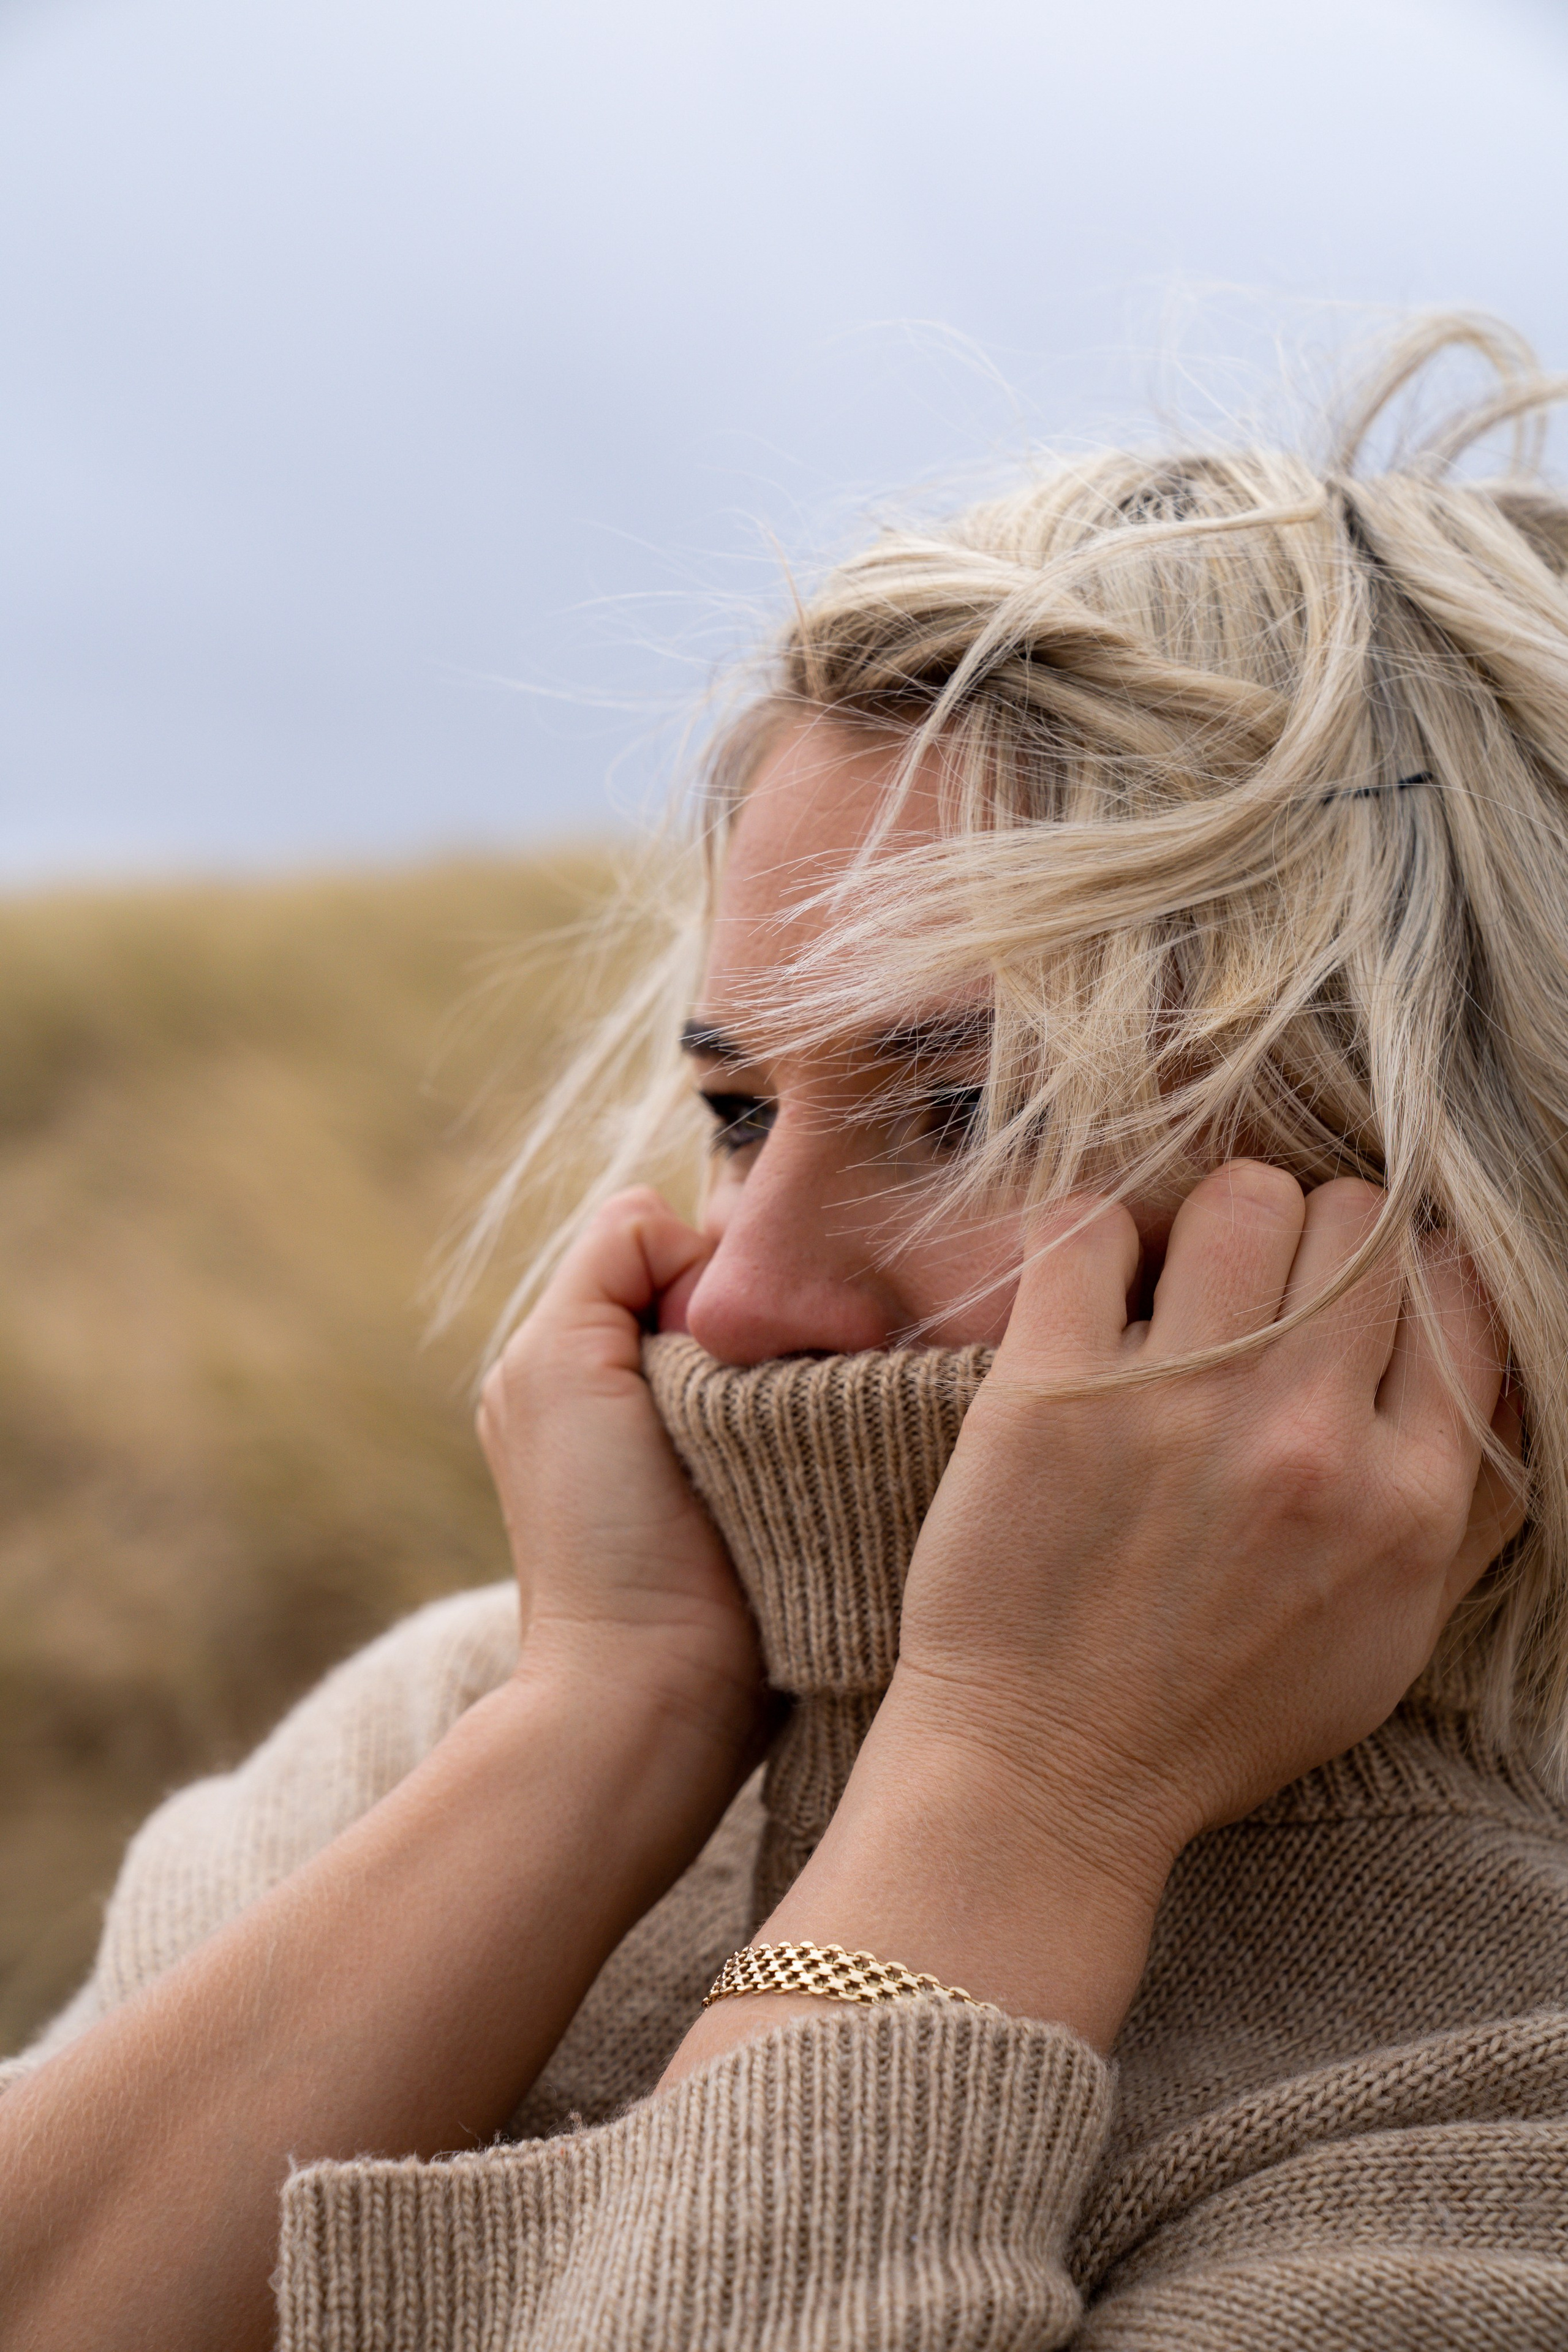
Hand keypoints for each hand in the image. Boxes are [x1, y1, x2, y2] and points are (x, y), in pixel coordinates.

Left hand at [478, 1188, 766, 1762]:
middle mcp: (640, 1387)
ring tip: (799, 1413)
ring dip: (794, 1357)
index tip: (719, 1331)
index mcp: (578, 1353)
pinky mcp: (783, 1482)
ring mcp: (716, 1439)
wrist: (659, 1686)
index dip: (699, 1267)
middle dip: (754, 1310)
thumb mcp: (561, 1361)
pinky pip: (816, 1395)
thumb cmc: (602, 1530)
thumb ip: (609, 1260)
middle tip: (766, 1374)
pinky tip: (826, 1439)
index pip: (665, 1239)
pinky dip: (823, 1403)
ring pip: (779, 1334)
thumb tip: (682, 1228)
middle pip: (726, 1284)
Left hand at [662, 1161, 1523, 2077]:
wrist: (1047, 1777)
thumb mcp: (1390, 1634)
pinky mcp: (1050, 1393)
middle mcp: (1308, 1443)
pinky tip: (1091, 1288)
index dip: (1407, 1267)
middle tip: (1261, 1285)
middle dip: (1315, 1232)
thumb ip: (1467, 1507)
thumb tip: (1498, 1376)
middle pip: (1357, 1221)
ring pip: (1241, 1196)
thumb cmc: (1215, 1713)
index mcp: (1405, 1502)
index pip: (1455, 1287)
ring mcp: (1177, 1409)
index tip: (1354, 1292)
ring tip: (1176, 1277)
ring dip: (1209, 1219)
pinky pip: (1088, 1227)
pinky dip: (1093, 1233)